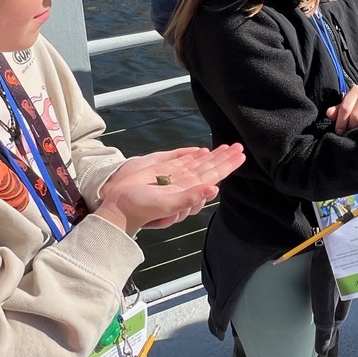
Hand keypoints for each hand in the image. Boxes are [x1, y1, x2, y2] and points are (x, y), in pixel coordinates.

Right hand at [96, 144, 245, 233]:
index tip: (240, 155)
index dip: (227, 166)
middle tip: (239, 147)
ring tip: (226, 147)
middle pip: (209, 168)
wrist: (117, 207)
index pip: (213, 175)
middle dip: (224, 158)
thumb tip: (214, 188)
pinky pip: (181, 161)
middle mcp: (183, 183)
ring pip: (198, 164)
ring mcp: (173, 177)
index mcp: (188, 191)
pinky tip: (202, 152)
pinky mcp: (161, 170)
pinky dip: (192, 156)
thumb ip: (190, 198)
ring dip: (212, 155)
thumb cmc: (141, 209)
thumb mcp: (167, 206)